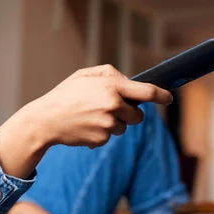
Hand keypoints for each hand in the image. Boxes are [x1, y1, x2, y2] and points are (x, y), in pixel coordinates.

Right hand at [29, 64, 171, 148]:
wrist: (45, 120)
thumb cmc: (64, 95)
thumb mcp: (84, 75)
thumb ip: (109, 74)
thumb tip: (129, 81)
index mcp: (111, 86)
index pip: (147, 91)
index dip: (162, 95)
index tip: (168, 97)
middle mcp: (113, 105)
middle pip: (138, 115)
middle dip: (130, 113)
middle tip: (111, 109)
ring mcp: (108, 124)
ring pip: (123, 127)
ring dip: (113, 123)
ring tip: (91, 117)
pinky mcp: (101, 139)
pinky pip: (109, 137)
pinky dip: (100, 134)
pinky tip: (85, 127)